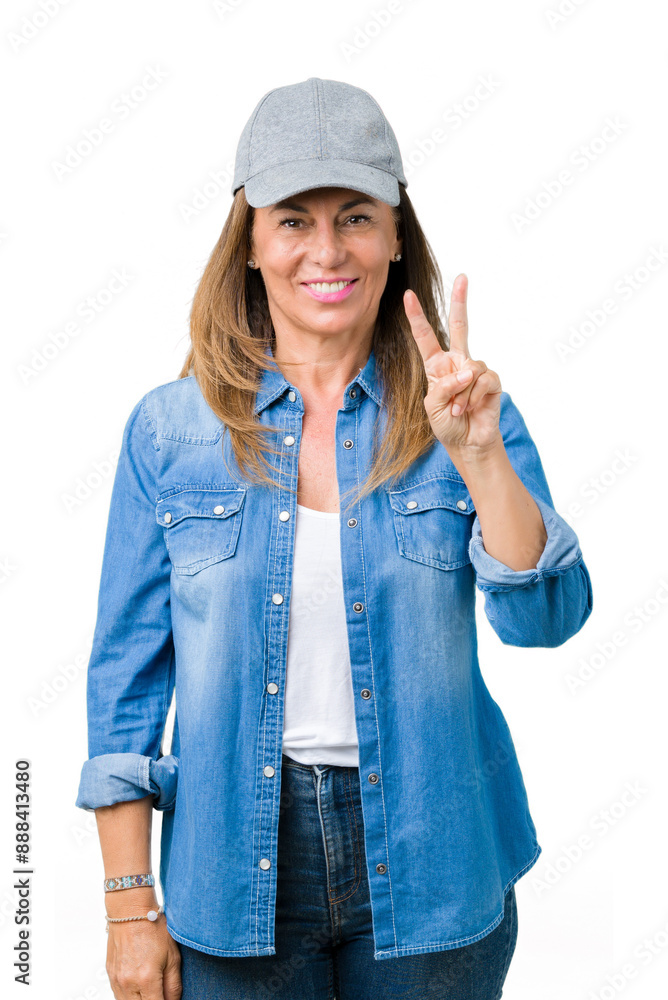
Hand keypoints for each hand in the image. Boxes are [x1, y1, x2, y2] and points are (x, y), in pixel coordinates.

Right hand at [106, 918, 181, 999]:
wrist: (130, 910)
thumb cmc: (153, 928)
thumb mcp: (173, 956)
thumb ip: (173, 985)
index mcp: (146, 979)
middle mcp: (128, 983)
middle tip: (161, 993)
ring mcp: (116, 980)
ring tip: (151, 990)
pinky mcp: (110, 975)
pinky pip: (118, 996)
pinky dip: (130, 997)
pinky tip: (139, 988)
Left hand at [403, 274, 502, 454]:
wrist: (468, 443)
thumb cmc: (447, 424)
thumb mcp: (432, 406)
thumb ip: (444, 386)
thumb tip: (467, 372)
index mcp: (437, 366)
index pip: (426, 337)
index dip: (417, 317)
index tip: (408, 295)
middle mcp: (457, 362)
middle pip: (460, 325)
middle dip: (461, 301)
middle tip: (463, 277)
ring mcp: (475, 370)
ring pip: (470, 368)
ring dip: (461, 393)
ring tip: (458, 410)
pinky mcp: (492, 382)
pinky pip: (482, 380)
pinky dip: (473, 397)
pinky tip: (470, 409)